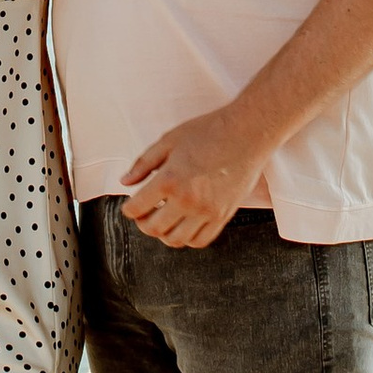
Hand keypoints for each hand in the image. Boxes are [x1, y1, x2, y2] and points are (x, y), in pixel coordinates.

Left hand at [119, 107, 270, 248]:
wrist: (247, 132)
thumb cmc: (209, 131)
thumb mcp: (168, 140)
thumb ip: (143, 163)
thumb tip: (126, 182)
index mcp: (169, 180)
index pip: (136, 209)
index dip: (128, 209)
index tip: (131, 205)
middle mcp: (187, 200)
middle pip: (153, 229)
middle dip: (143, 223)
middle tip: (144, 213)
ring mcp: (207, 211)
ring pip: (176, 240)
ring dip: (164, 233)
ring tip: (164, 219)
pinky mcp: (223, 215)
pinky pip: (201, 240)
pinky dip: (188, 238)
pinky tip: (184, 224)